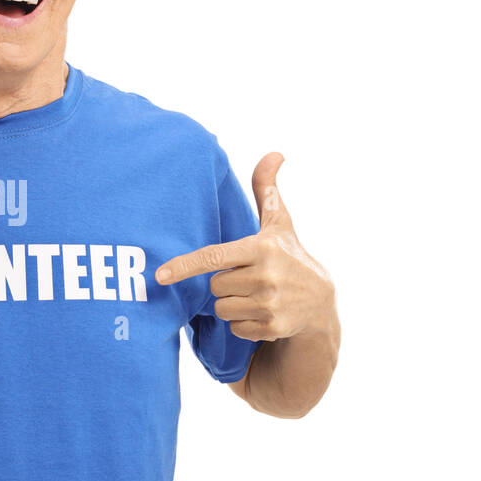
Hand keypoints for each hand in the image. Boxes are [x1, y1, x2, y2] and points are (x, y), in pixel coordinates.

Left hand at [154, 152, 333, 341]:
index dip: (185, 266)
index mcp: (261, 248)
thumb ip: (266, 190)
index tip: (160, 275)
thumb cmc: (290, 256)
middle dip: (224, 283)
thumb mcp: (279, 223)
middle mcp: (266, 276)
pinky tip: (262, 312)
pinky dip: (243, 323)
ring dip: (232, 304)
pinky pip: (234, 327)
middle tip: (247, 278)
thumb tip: (274, 153)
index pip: (214, 257)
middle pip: (214, 285)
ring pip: (222, 308)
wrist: (321, 302)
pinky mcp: (272, 327)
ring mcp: (270, 304)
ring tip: (255, 295)